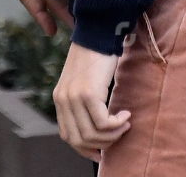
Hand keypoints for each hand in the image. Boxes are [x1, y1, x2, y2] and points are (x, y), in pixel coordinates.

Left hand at [53, 41, 129, 158]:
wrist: (98, 34)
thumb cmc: (95, 58)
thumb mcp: (83, 83)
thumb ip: (82, 104)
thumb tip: (97, 131)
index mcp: (60, 99)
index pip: (68, 136)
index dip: (85, 149)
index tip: (101, 152)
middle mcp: (63, 100)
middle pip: (79, 140)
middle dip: (101, 145)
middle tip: (118, 136)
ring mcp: (74, 97)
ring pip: (92, 134)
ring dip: (112, 135)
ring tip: (125, 124)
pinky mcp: (88, 93)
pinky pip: (103, 123)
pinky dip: (117, 124)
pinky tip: (126, 115)